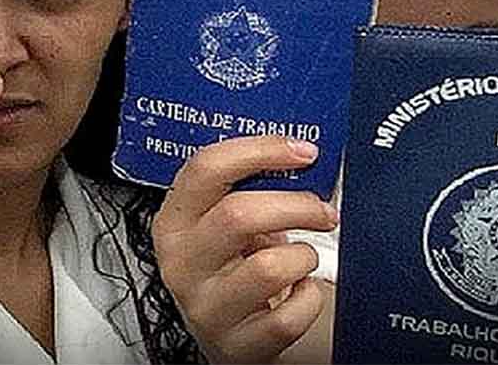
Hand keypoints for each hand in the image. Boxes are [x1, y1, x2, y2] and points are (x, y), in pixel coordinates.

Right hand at [152, 137, 337, 363]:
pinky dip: (309, 299)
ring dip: (302, 257)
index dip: (260, 151)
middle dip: (297, 206)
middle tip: (323, 211)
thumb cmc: (232, 268)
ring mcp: (206, 306)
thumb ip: (247, 191)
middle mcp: (182, 263)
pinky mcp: (236, 344)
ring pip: (270, 266)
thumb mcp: (222, 225)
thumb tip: (299, 158)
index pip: (206, 168)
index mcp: (174, 222)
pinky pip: (290, 315)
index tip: (302, 151)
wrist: (231, 335)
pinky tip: (299, 292)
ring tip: (302, 258)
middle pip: (239, 214)